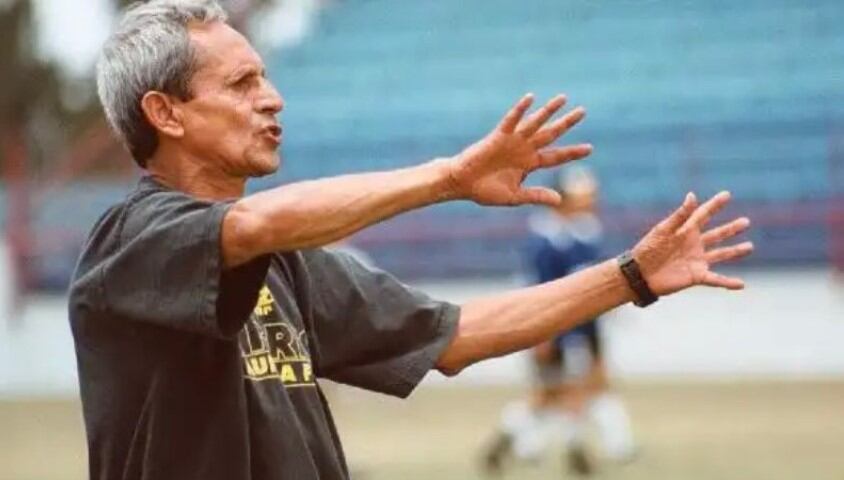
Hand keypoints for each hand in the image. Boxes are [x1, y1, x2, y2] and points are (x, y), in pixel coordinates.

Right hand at [445, 93, 592, 205]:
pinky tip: (530, 99)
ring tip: (563, 98)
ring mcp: (513, 141)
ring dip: (548, 111)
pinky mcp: (498, 136)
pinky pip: (511, 120)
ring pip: (535, 123)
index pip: (556, 156)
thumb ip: (536, 196)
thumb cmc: (485, 191)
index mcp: (529, 163)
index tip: (589, 148)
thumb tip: (559, 200)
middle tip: (583, 112)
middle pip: (551, 134)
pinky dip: (520, 110)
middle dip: (566, 123)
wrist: (463, 183)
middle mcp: (524, 149)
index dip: (572, 152)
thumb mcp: (515, 196)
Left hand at [633, 191, 753, 295]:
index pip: (703, 215)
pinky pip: (715, 279)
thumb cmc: (648, 249)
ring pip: (720, 254)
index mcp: (685, 230)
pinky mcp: (696, 276)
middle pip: (717, 234)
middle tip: (746, 222)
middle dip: (731, 229)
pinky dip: (728, 282)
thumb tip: (692, 195)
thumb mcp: (664, 230)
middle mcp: (693, 244)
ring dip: (735, 251)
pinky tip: (741, 284)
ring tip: (750, 246)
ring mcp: (696, 260)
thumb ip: (680, 215)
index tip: (727, 194)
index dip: (714, 205)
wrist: (638, 274)